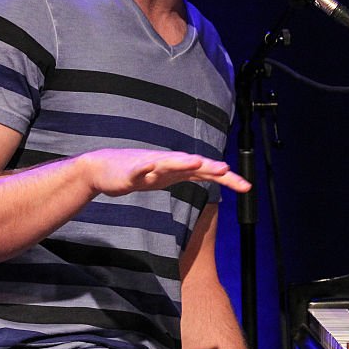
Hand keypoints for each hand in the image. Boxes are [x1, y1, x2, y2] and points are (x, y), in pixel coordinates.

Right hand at [80, 148, 250, 196]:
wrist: (102, 168)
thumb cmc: (137, 172)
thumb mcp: (167, 177)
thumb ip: (188, 175)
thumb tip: (212, 175)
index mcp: (178, 169)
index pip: (207, 173)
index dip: (227, 179)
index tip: (246, 187)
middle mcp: (167, 163)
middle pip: (192, 165)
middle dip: (209, 167)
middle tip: (227, 170)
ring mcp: (148, 165)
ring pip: (167, 162)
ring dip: (181, 162)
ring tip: (196, 162)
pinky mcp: (130, 171)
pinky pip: (138, 170)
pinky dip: (144, 168)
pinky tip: (148, 166)